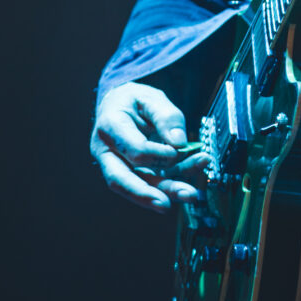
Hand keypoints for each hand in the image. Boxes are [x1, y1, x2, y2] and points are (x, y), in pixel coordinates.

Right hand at [90, 82, 205, 211]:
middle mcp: (108, 151)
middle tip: (167, 203)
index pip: (133, 150)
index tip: (178, 150)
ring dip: (165, 192)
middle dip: (147, 194)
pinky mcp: (132, 173)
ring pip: (139, 185)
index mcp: (110, 127)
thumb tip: (179, 143)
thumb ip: (166, 116)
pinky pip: (152, 181)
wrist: (120, 104)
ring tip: (190, 194)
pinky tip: (192, 176)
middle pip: (122, 180)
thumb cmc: (133, 101)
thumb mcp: (151, 97)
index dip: (157, 154)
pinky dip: (173, 181)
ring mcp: (118, 165)